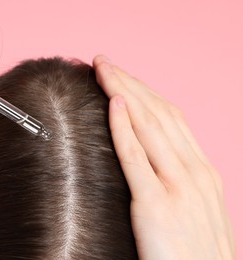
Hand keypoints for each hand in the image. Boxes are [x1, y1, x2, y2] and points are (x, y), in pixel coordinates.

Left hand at [93, 55, 234, 258]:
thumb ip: (175, 180)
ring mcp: (177, 187)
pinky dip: (123, 127)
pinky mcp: (156, 206)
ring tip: (101, 70)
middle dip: (129, 82)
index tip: (121, 76)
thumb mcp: (194, 209)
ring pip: (148, 125)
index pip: (171, 117)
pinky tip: (112, 103)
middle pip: (158, 112)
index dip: (144, 91)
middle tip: (104, 62)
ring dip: (122, 91)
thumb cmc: (194, 254)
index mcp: (202, 171)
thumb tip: (151, 157)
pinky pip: (136, 157)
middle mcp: (194, 171)